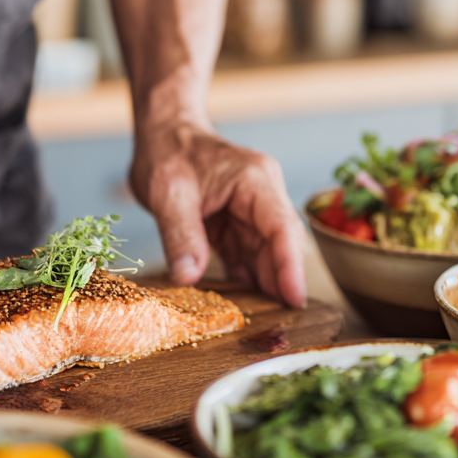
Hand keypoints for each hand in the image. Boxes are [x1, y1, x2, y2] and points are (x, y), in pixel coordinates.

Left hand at [131, 121, 306, 306]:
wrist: (162, 132)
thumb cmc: (167, 150)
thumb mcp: (168, 192)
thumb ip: (181, 235)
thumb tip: (189, 277)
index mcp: (255, 180)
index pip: (282, 228)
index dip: (291, 266)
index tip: (294, 300)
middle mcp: (261, 195)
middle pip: (281, 245)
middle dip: (282, 282)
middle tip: (282, 325)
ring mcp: (251, 210)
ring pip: (266, 254)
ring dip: (265, 284)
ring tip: (265, 321)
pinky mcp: (237, 223)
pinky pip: (248, 255)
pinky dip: (246, 278)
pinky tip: (244, 304)